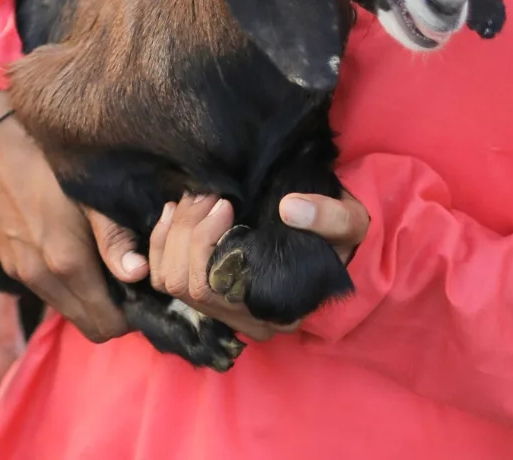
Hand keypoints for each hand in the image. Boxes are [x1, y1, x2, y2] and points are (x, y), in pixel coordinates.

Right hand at [0, 91, 129, 340]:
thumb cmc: (50, 159)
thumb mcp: (92, 194)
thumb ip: (115, 240)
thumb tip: (139, 275)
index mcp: (66, 262)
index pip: (107, 323)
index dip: (132, 315)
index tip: (146, 292)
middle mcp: (40, 276)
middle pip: (87, 327)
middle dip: (113, 314)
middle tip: (131, 283)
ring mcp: (20, 271)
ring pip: (66, 310)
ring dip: (88, 301)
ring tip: (106, 267)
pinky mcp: (7, 262)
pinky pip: (46, 292)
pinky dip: (66, 288)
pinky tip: (77, 254)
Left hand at [136, 191, 368, 342]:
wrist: (336, 240)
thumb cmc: (342, 235)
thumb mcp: (350, 224)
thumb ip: (330, 218)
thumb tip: (291, 209)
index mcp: (273, 309)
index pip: (212, 288)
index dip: (205, 242)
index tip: (225, 203)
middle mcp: (243, 318)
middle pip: (183, 284)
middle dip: (186, 232)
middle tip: (207, 194)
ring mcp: (220, 307)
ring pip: (167, 279)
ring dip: (172, 233)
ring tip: (195, 197)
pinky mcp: (205, 289)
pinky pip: (164, 273)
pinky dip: (162, 239)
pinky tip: (176, 209)